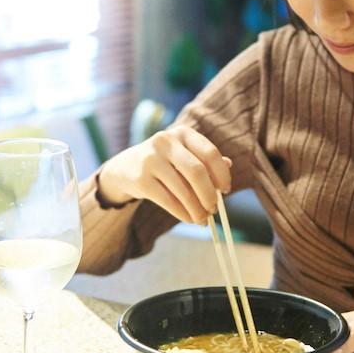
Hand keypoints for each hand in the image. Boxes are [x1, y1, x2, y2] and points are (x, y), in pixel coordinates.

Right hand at [96, 126, 231, 224]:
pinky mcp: (140, 179)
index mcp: (182, 133)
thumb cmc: (165, 162)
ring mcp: (151, 159)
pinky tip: (189, 218)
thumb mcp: (183, 154)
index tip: (226, 190)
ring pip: (183, 190)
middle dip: (209, 195)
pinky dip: (183, 214)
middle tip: (214, 210)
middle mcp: (165, 141)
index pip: (210, 153)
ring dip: (197, 210)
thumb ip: (205, 159)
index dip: (222, 174)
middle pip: (197, 172)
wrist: (125, 167)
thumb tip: (228, 165)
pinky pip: (168, 201)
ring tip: (202, 219)